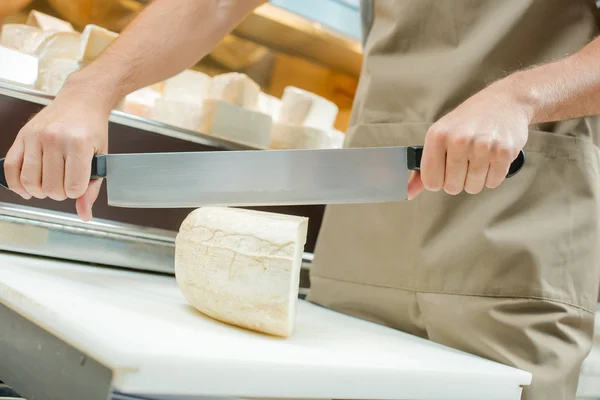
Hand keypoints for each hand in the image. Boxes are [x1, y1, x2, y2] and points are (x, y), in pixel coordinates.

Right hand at [3, 83, 110, 220]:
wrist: (81, 100)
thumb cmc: (93, 129)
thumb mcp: (101, 157)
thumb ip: (92, 188)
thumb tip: (84, 215)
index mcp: (79, 144)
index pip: (73, 187)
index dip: (76, 192)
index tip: (79, 185)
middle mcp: (54, 139)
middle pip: (51, 187)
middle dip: (59, 193)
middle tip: (65, 185)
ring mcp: (35, 137)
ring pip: (30, 181)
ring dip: (39, 191)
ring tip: (49, 186)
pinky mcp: (22, 136)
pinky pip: (11, 167)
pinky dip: (16, 184)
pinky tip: (26, 190)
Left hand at [408, 84, 530, 199]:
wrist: (505, 101)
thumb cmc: (468, 122)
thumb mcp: (440, 136)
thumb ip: (423, 168)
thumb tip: (408, 193)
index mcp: (437, 136)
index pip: (431, 182)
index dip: (438, 180)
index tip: (444, 169)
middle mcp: (458, 139)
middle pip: (452, 187)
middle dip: (458, 181)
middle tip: (465, 162)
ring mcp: (483, 145)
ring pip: (473, 187)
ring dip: (476, 179)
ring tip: (479, 159)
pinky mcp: (504, 152)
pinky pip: (493, 182)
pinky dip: (492, 176)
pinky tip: (492, 158)